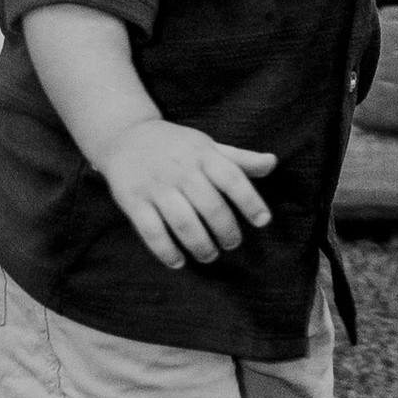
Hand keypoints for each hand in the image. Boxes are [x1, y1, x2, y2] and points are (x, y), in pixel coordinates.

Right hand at [95, 117, 276, 272]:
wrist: (124, 136)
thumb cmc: (175, 146)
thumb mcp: (207, 145)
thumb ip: (239, 158)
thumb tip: (273, 163)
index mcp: (202, 155)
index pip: (232, 178)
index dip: (250, 201)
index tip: (263, 221)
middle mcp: (180, 170)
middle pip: (210, 206)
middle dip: (226, 231)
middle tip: (232, 244)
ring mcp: (155, 186)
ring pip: (183, 223)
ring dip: (200, 245)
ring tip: (209, 255)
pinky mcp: (133, 201)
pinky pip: (151, 231)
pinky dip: (166, 251)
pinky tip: (178, 262)